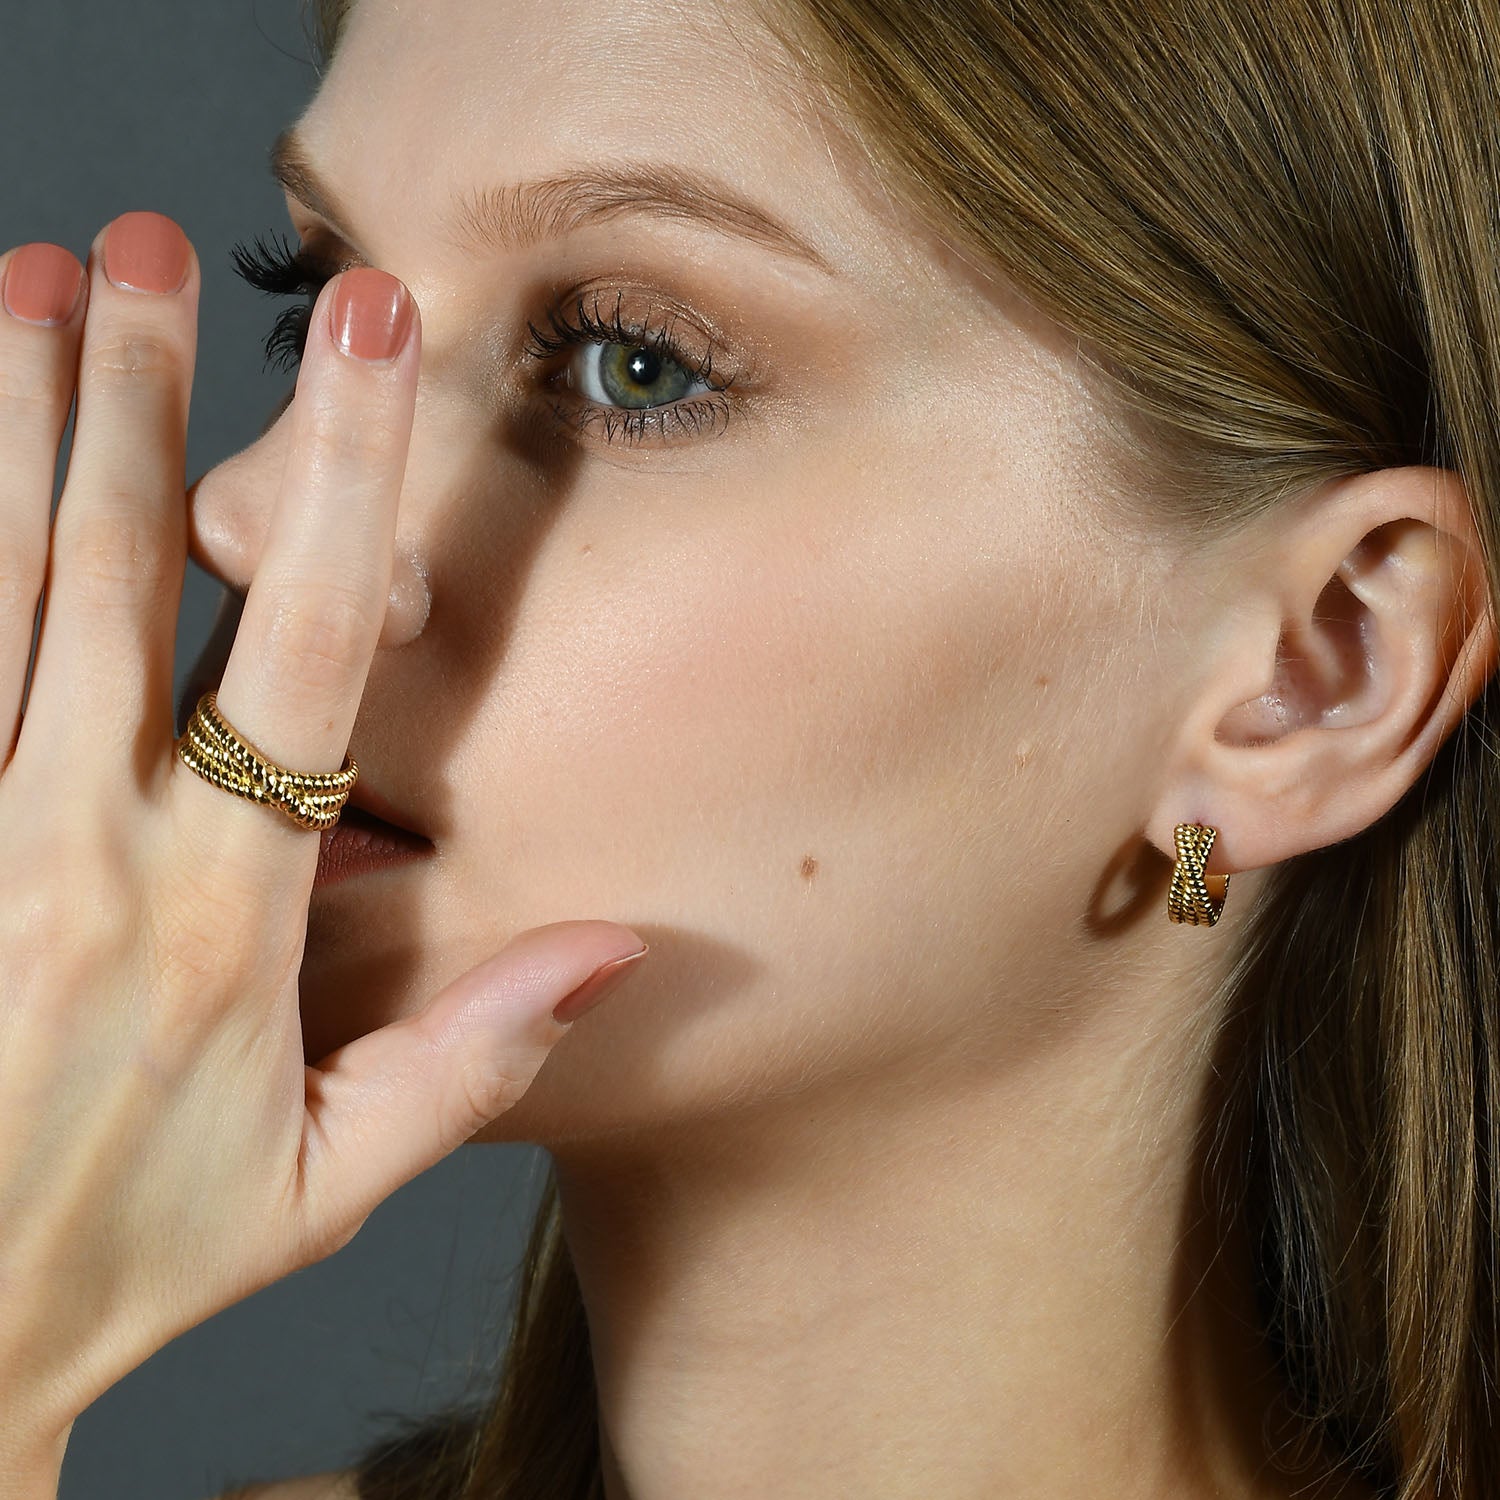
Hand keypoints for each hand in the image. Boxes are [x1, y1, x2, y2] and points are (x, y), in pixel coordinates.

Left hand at [0, 214, 646, 1442]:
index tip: (371, 348)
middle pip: (119, 581)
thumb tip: (613, 948)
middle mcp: (88, 852)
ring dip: (14, 432)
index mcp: (228, 917)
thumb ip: (473, 1056)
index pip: (307, 657)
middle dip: (144, 399)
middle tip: (154, 253)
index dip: (347, 487)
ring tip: (30, 286)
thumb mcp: (326, 1184)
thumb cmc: (124, 1251)